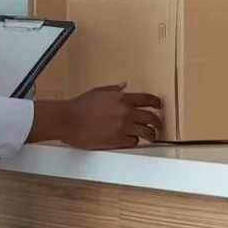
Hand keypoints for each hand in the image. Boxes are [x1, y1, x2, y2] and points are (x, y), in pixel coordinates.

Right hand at [29, 83, 163, 149]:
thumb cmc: (80, 105)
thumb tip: (124, 85)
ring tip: (151, 136)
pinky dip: (134, 141)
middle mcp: (126, 112)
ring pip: (146, 132)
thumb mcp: (98, 91)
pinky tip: (132, 139)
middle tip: (158, 125)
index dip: (156, 102)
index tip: (159, 105)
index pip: (147, 99)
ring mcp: (123, 127)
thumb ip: (114, 89)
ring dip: (150, 134)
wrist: (68, 120)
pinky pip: (134, 142)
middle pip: (151, 118)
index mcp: (122, 98)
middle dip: (157, 122)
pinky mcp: (117, 141)